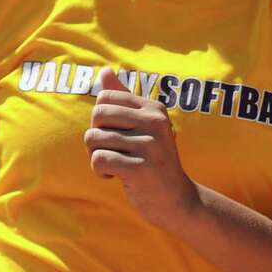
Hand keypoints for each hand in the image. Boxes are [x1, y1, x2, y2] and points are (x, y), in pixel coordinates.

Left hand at [84, 67, 198, 226]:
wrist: (176, 200)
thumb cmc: (153, 160)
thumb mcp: (142, 126)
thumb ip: (122, 98)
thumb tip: (104, 70)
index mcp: (154, 108)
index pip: (105, 98)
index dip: (100, 119)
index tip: (113, 135)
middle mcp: (155, 122)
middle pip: (97, 116)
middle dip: (94, 137)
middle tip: (110, 151)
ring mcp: (150, 146)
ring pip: (94, 139)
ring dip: (96, 156)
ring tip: (114, 165)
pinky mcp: (141, 169)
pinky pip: (99, 159)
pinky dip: (99, 171)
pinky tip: (114, 176)